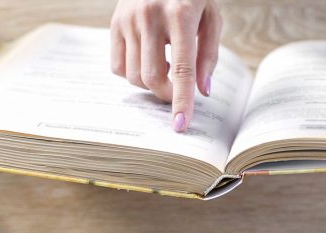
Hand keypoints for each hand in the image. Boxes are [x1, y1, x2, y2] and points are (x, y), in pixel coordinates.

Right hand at [110, 0, 222, 131]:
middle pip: (153, 78)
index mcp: (181, 13)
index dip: (182, 101)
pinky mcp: (114, 22)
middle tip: (176, 92)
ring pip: (133, 76)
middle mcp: (150, 16)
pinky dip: (131, 74)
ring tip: (164, 66)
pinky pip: (116, 67)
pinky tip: (146, 59)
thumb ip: (209, 55)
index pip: (182, 69)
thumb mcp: (211, 17)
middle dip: (166, 95)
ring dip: (150, 83)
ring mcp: (128, 18)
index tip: (181, 126)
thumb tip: (202, 91)